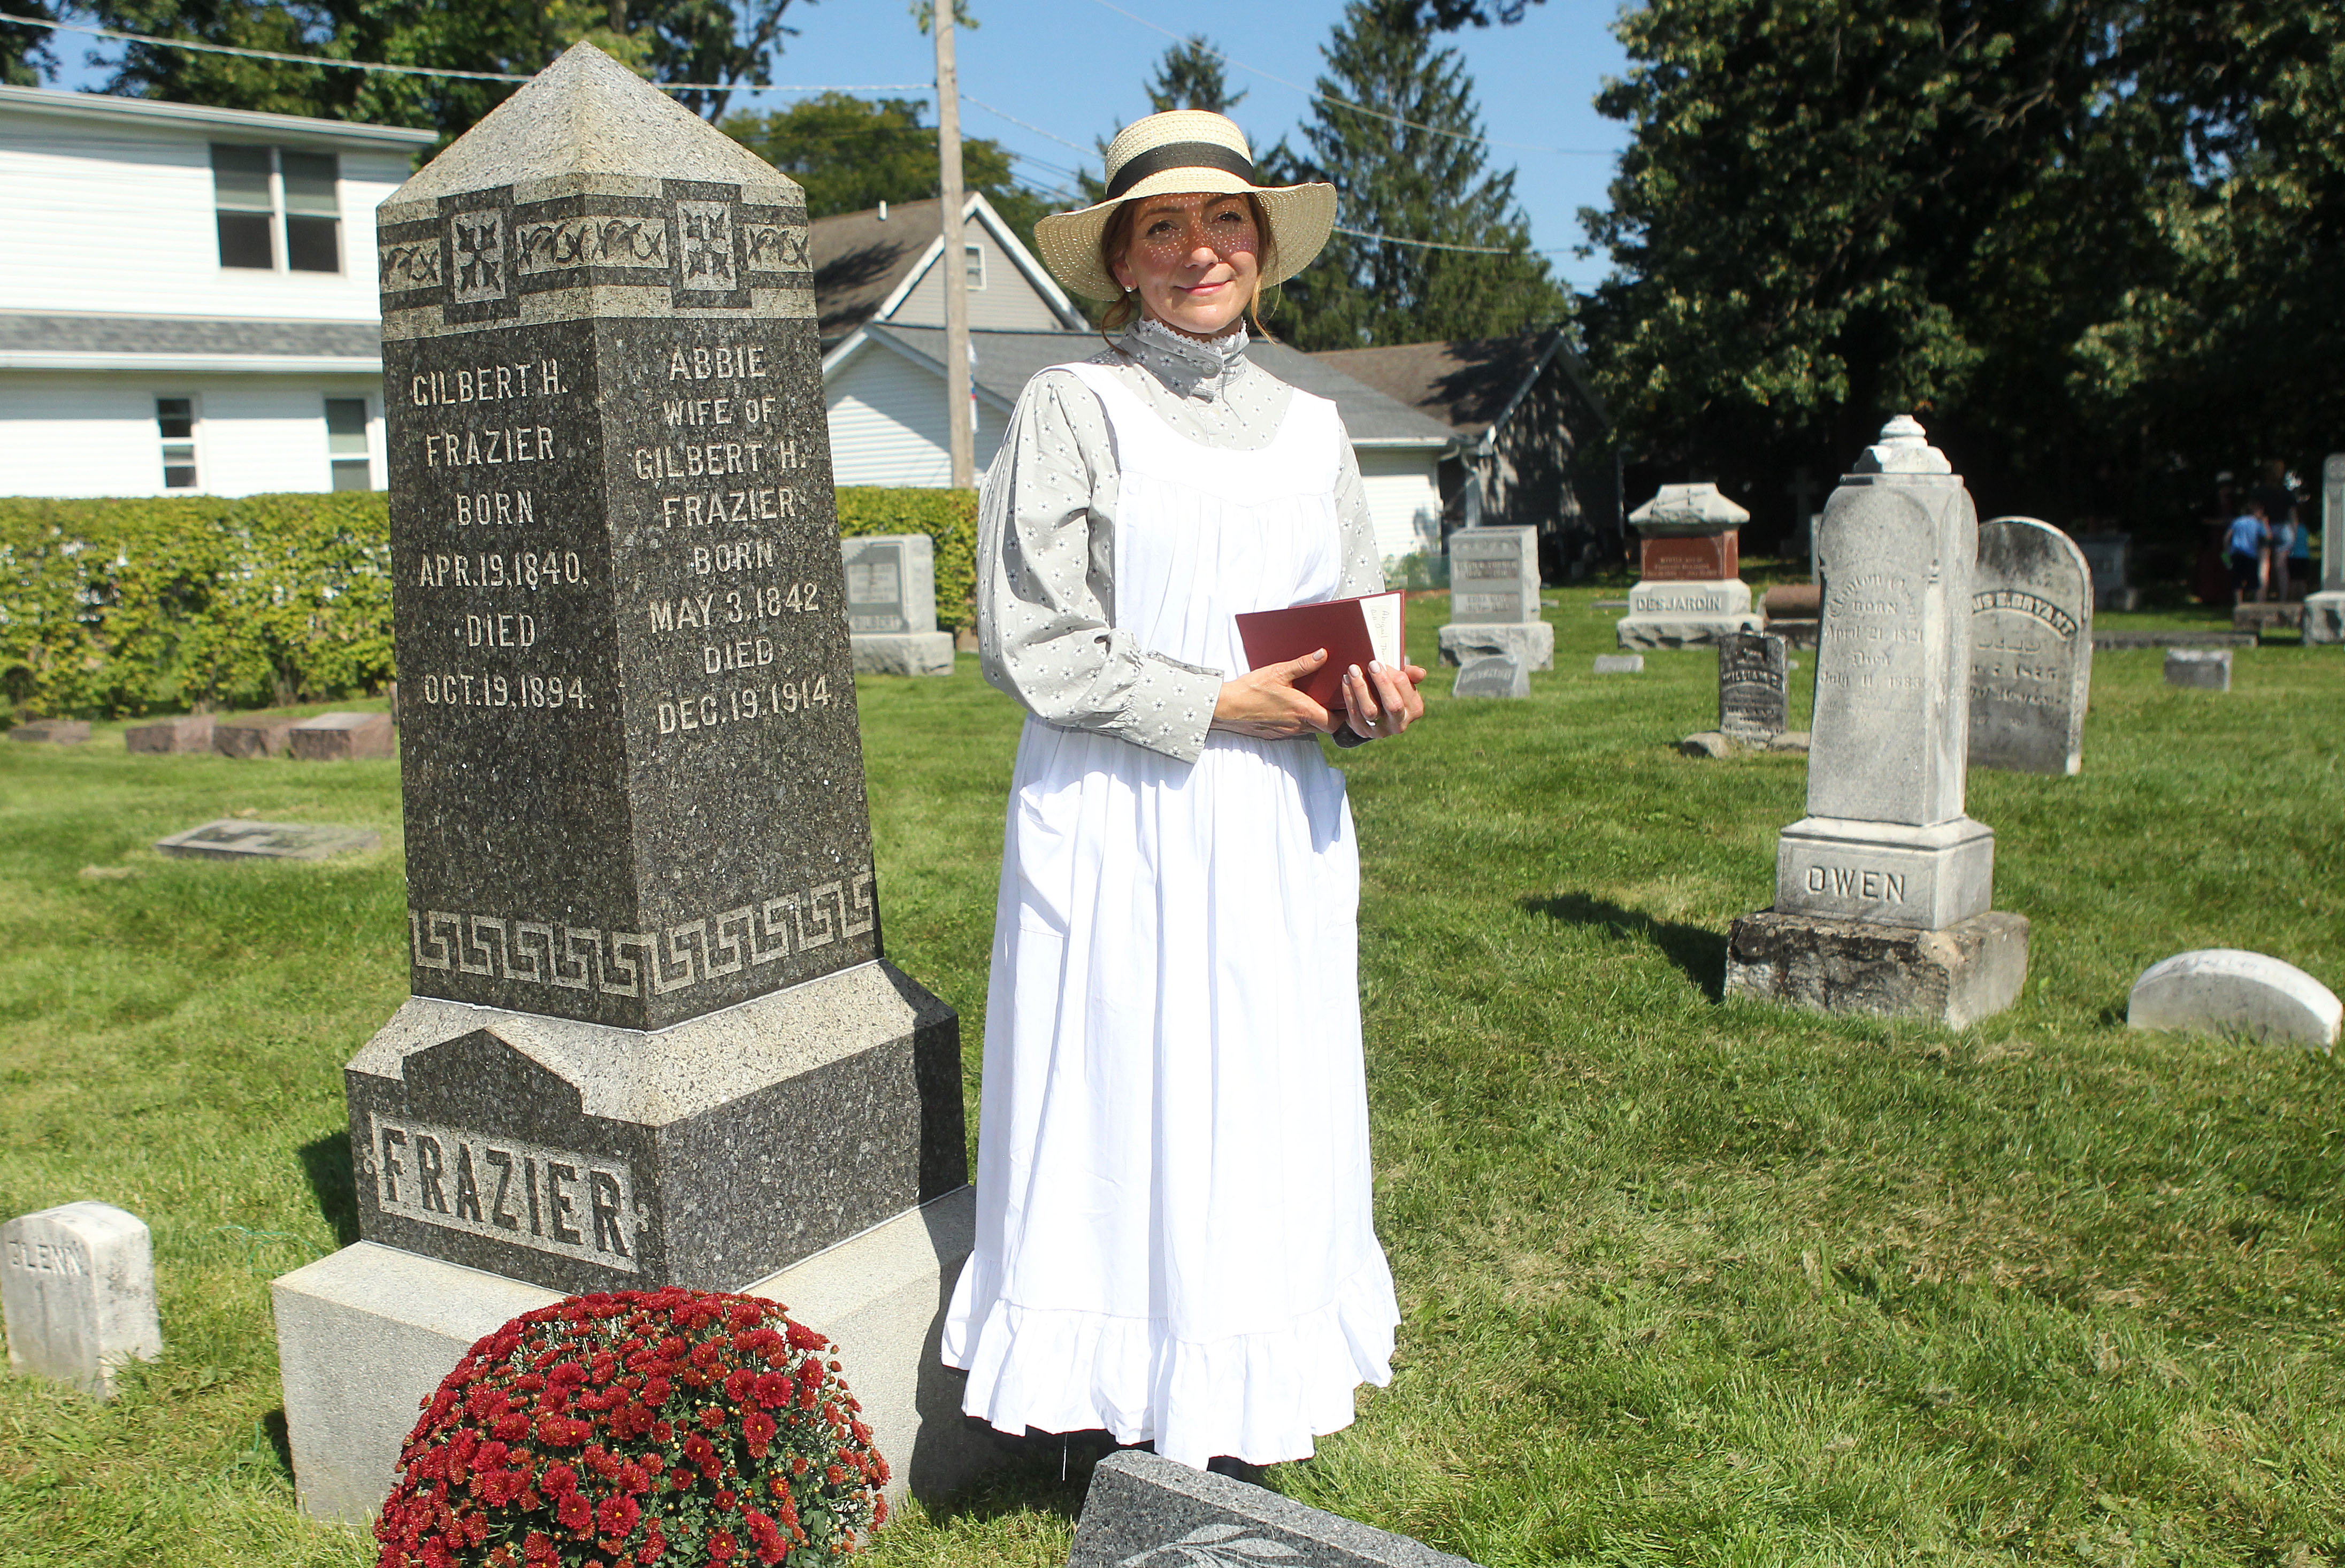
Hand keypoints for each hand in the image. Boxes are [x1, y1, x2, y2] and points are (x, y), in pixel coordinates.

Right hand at [1212, 649, 1336, 738]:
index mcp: (1302, 710)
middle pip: (1323, 727)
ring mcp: (1286, 731)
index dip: (1342, 717)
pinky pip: (1294, 730)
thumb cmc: (1251, 689)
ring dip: (1313, 718)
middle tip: (1332, 701)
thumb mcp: (1278, 671)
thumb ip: (1303, 664)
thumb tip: (1323, 654)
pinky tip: (1291, 707)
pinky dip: (1298, 721)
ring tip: (1312, 701)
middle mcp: (1297, 725)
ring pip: (1309, 729)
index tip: (1344, 705)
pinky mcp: (1275, 733)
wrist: (1227, 707)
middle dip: (1330, 716)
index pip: (1333, 723)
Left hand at [1341, 659, 1426, 739]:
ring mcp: (1381, 730)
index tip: (1380, 662)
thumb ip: (1411, 674)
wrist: (1374, 709)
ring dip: (1360, 688)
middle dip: (1382, 682)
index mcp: (1415, 709)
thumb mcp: (1402, 682)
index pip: (1408, 691)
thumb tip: (1420, 673)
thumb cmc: (1391, 689)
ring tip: (1353, 671)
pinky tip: (1346, 681)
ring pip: (1370, 711)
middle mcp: (1400, 723)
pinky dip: (1349, 695)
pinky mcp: (1363, 731)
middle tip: (1370, 664)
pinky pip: (1354, 714)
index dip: (1394, 676)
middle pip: (1393, 705)